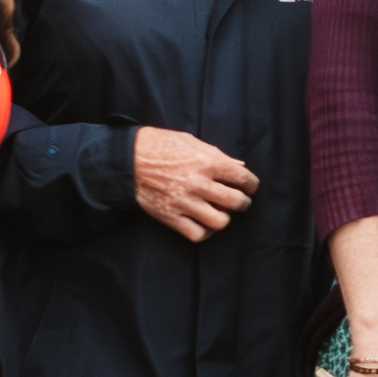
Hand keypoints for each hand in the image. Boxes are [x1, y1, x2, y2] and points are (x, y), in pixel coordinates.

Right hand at [133, 128, 260, 242]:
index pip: (243, 178)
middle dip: (243, 203)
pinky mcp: (170, 216)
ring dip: (224, 218)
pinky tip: (203, 223)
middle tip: (239, 201)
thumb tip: (240, 166)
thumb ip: (217, 155)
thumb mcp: (191, 142)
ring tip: (219, 212)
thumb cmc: (160, 145)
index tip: (249, 188)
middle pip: (237, 202)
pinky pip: (197, 234)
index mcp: (206, 161)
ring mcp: (184, 202)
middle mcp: (198, 183)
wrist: (126, 159)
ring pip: (220, 222)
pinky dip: (204, 232)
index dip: (251, 185)